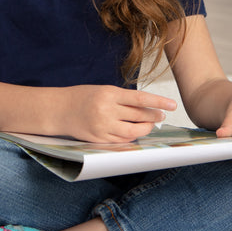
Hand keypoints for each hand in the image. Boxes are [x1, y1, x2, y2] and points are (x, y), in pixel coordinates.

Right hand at [59, 85, 176, 143]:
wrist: (58, 109)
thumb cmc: (83, 97)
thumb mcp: (103, 90)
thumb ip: (123, 99)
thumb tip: (146, 107)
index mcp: (109, 94)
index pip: (141, 99)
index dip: (159, 102)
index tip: (172, 105)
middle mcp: (107, 110)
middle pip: (139, 116)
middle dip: (154, 116)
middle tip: (162, 115)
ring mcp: (103, 126)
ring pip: (133, 131)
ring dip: (145, 128)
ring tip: (150, 124)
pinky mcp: (99, 139)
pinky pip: (122, 140)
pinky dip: (132, 136)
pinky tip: (136, 132)